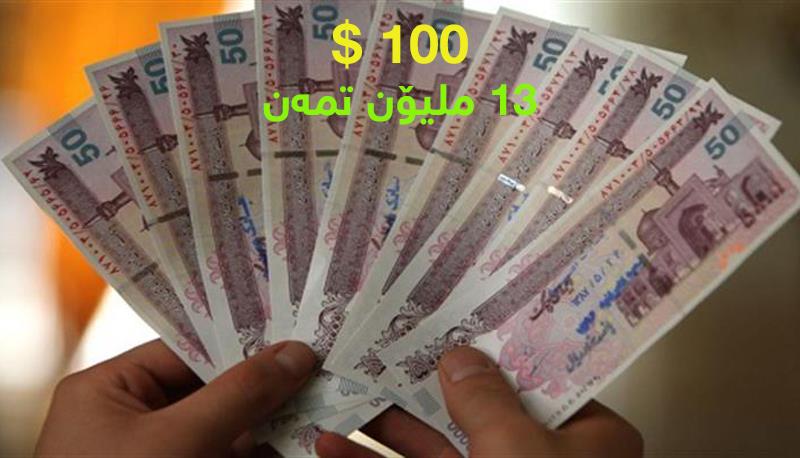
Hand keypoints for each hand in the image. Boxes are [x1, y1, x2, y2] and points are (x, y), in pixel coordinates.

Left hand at [36, 339, 316, 456]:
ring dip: (273, 418)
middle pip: (211, 386)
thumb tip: (295, 355)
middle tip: (316, 364)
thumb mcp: (178, 441)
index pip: (186, 349)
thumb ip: (239, 393)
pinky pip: (230, 455)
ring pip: (228, 425)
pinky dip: (264, 449)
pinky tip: (302, 438)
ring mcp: (161, 456)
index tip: (294, 331)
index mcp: (108, 392)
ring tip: (321, 397)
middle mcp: (133, 419)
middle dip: (264, 381)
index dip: (242, 339)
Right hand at [316, 346, 641, 456]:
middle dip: (429, 384)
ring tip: (349, 393)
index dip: (498, 349)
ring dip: (391, 426)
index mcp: (588, 441)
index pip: (542, 377)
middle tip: (394, 347)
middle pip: (482, 409)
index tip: (458, 319)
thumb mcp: (516, 449)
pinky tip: (337, 448)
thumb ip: (486, 399)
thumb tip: (462, 357)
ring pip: (441, 449)